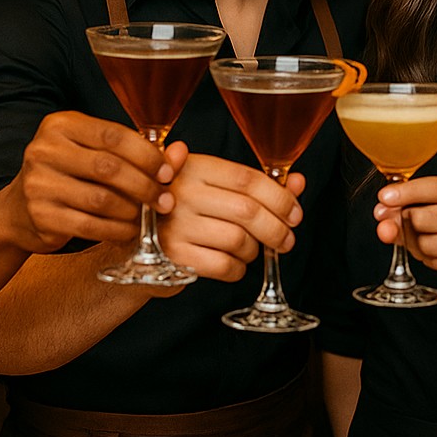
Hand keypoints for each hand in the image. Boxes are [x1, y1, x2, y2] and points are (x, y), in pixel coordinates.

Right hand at [0, 111, 171, 254]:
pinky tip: (129, 230)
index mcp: (61, 125)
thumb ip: (137, 152)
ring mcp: (39, 183)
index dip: (147, 155)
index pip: (113, 135)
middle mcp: (45, 150)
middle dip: (145, 186)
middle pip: (109, 168)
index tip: (168, 172)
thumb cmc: (67, 177)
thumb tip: (181, 152)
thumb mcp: (95, 154)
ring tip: (147, 216)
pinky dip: (117, 230)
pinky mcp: (41, 215)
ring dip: (133, 211)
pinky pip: (90, 225)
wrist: (18, 212)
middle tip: (165, 200)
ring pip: (102, 200)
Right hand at [157, 144, 304, 281]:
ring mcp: (175, 225)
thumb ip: (257, 186)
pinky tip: (235, 263)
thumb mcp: (215, 188)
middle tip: (287, 240)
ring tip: (250, 249)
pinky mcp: (173, 256)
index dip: (280, 197)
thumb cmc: (186, 212)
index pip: (249, 180)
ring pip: (239, 240)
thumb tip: (298, 182)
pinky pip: (224, 266)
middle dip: (277, 229)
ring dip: (255, 250)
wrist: (138, 245)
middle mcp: (182, 193)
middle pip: (248, 211)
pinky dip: (239, 268)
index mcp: (196, 168)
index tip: (295, 214)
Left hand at [374, 177, 436, 297]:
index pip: (436, 187)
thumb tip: (383, 215)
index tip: (384, 198)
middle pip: (425, 217)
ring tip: (433, 244)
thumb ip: (416, 210)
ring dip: (419, 247)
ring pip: (427, 244)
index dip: (407, 192)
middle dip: (408, 225)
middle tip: (409, 228)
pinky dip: (431, 262)